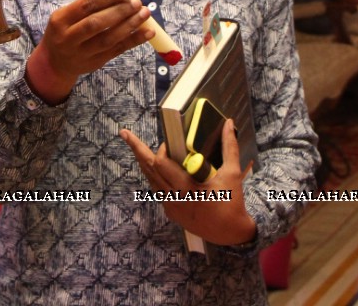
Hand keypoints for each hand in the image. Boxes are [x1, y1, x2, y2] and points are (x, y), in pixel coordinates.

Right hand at [26, 0, 152, 102]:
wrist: (55, 63)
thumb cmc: (65, 30)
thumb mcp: (69, 13)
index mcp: (60, 20)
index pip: (86, 5)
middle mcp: (69, 38)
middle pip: (96, 23)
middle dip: (119, 11)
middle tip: (137, 1)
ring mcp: (82, 53)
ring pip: (108, 39)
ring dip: (129, 25)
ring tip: (145, 13)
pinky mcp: (95, 63)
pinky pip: (117, 50)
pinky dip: (134, 40)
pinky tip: (148, 31)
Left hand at [120, 120, 255, 245]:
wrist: (231, 234)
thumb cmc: (232, 203)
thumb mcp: (232, 173)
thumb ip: (229, 146)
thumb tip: (229, 123)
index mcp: (186, 188)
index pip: (161, 164)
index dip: (162, 149)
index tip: (171, 142)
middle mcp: (174, 198)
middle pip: (148, 169)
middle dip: (137, 149)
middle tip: (125, 134)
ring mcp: (171, 207)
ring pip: (151, 180)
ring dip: (146, 164)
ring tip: (137, 147)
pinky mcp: (171, 213)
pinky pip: (158, 191)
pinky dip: (156, 177)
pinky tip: (158, 169)